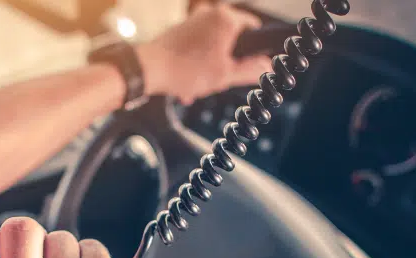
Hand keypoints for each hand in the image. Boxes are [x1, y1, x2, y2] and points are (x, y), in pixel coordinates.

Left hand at [135, 3, 272, 105]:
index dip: (255, 49)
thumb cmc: (185, 70)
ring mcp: (194, 19)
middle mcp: (211, 13)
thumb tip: (267, 67)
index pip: (254, 28)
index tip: (249, 65)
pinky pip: (197, 47)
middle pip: (232, 40)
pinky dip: (196, 64)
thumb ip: (250, 70)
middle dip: (226, 63)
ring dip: (209, 68)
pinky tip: (188, 85)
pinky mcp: (181, 29)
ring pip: (213, 46)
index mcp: (226, 19)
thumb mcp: (225, 75)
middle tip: (219, 80)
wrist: (148, 69)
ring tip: (199, 87)